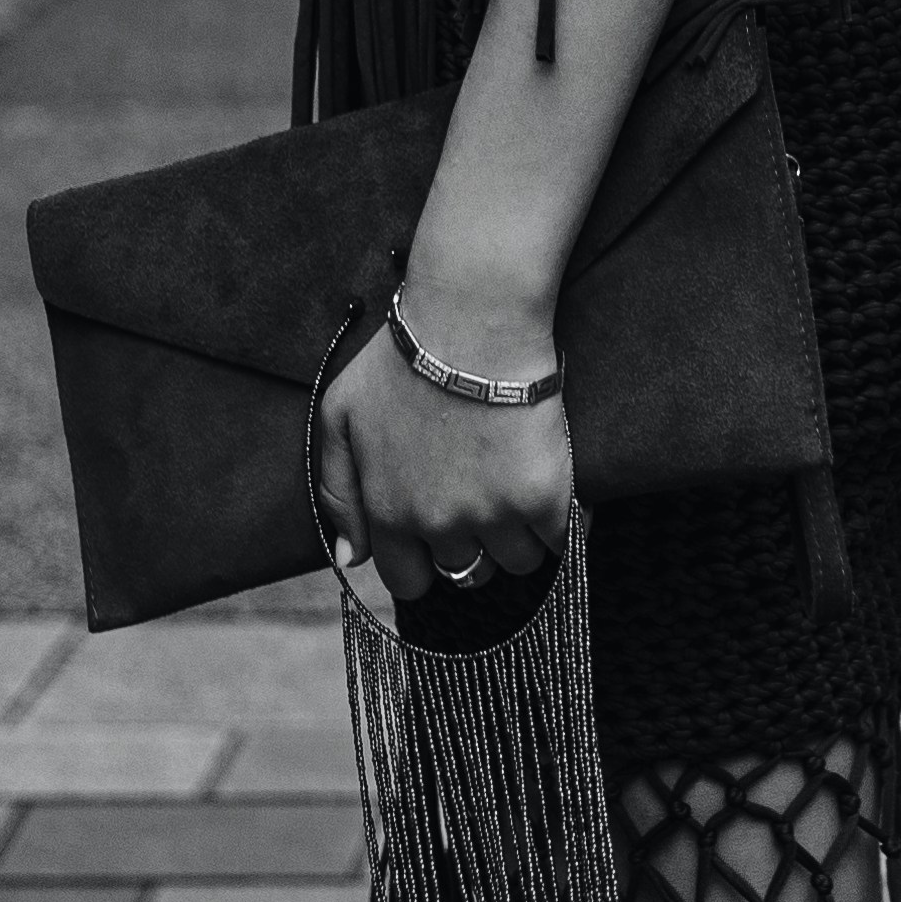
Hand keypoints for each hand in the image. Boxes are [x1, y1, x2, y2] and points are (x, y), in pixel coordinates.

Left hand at [311, 295, 576, 608]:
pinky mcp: (543, 499)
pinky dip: (562, 522)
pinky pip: (561, 541)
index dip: (424, 557)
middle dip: (473, 543)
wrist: (472, 321)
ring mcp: (494, 516)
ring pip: (516, 562)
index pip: (408, 580)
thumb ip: (338, 492)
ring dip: (519, 534)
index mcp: (389, 512)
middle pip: (466, 573)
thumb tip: (352, 559)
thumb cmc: (402, 360)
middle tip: (482, 495)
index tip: (440, 526)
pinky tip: (552, 486)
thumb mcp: (341, 416)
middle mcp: (439, 526)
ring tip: (517, 483)